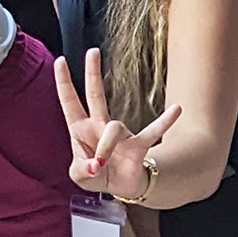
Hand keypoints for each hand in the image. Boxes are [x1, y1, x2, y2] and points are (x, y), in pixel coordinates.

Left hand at [54, 48, 179, 197]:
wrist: (119, 186)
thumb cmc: (95, 175)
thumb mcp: (78, 176)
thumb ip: (81, 170)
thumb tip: (96, 165)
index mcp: (80, 129)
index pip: (69, 100)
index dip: (63, 82)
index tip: (60, 61)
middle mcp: (100, 125)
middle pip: (95, 94)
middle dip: (92, 73)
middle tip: (92, 50)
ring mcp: (121, 133)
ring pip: (113, 128)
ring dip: (105, 148)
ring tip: (100, 166)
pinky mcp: (139, 145)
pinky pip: (153, 131)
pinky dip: (164, 121)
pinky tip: (176, 109)